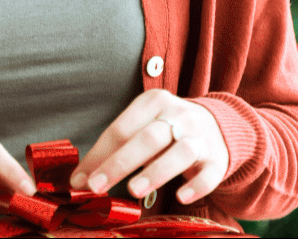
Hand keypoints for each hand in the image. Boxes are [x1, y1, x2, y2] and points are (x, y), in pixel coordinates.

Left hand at [68, 89, 229, 205]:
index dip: (99, 155)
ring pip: (180, 152)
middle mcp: (178, 115)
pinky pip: (209, 172)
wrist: (218, 125)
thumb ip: (114, 150)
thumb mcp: (142, 128)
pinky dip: (196, 185)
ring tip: (134, 190)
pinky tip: (182, 196)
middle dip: (120, 163)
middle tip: (97, 187)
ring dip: (156, 171)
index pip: (122, 128)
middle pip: (148, 138)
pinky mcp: (217, 158)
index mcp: (154, 102)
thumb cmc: (168, 128)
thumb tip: (80, 180)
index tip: (81, 180)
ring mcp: (200, 137)